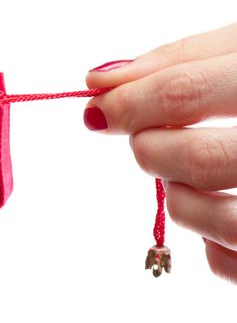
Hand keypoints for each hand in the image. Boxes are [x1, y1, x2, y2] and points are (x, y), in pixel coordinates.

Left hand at [84, 22, 236, 282]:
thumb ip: (182, 60)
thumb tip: (100, 80)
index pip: (185, 90)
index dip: (128, 101)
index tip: (99, 109)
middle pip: (199, 158)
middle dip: (151, 148)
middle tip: (148, 139)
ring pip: (216, 218)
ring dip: (179, 196)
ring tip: (187, 173)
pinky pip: (229, 262)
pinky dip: (208, 240)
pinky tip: (221, 206)